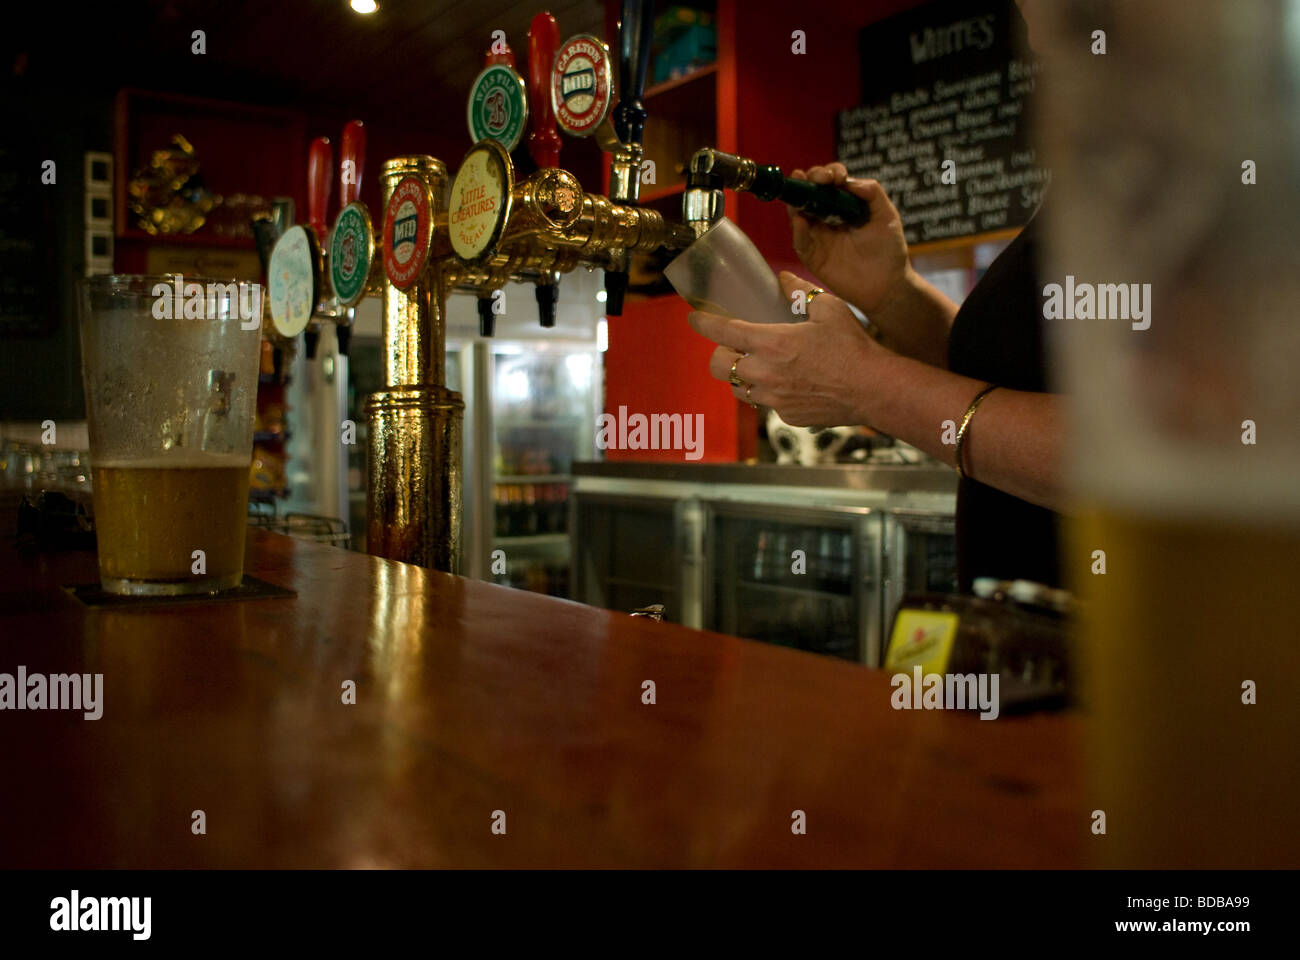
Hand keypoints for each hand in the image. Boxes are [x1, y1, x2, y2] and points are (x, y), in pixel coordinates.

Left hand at [688, 272, 886, 427]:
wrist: (872, 389)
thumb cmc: (852, 347)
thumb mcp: (828, 308)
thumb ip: (799, 293)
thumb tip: (783, 281)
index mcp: (770, 342)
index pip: (722, 332)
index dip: (703, 323)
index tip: (694, 319)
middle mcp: (764, 373)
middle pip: (718, 367)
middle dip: (719, 355)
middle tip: (733, 347)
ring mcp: (773, 399)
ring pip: (738, 388)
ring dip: (742, 376)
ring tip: (759, 366)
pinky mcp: (785, 416)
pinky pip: (765, 404)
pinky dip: (768, 393)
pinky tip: (787, 383)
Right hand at [787, 163, 910, 315]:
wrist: (887, 286)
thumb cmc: (889, 251)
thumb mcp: (887, 215)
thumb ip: (872, 193)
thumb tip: (848, 180)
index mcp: (845, 205)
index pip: (830, 182)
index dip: (829, 173)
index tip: (835, 176)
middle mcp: (828, 217)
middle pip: (810, 193)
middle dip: (809, 180)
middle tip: (815, 178)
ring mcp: (818, 236)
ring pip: (799, 213)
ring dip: (797, 200)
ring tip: (800, 193)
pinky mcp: (813, 256)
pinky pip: (800, 241)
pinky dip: (798, 230)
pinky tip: (801, 220)